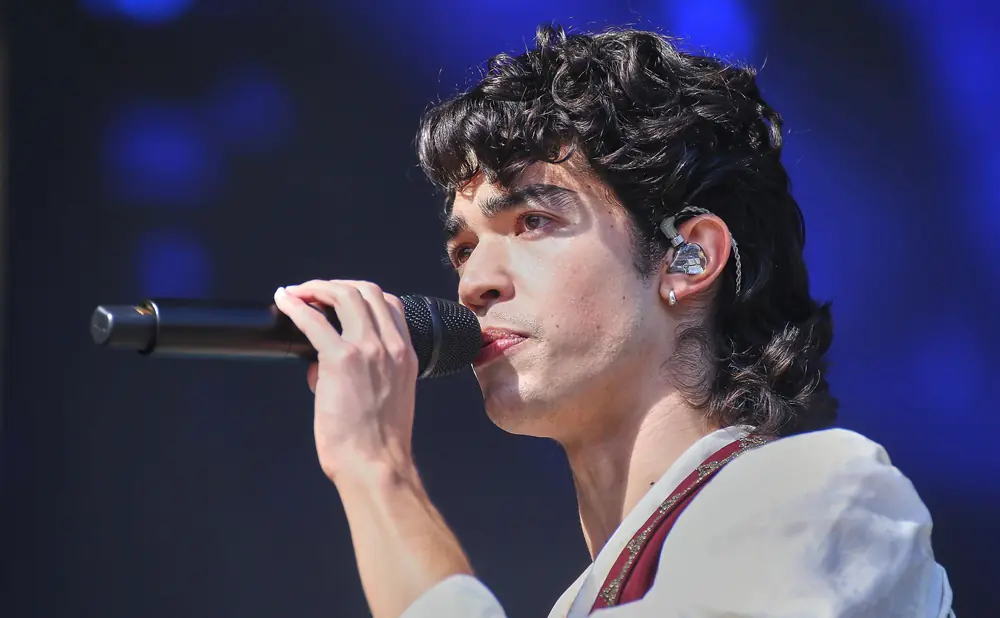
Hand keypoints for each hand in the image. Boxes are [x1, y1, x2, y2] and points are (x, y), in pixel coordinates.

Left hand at [273, 280, 418, 482]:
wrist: (376, 464)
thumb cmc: (378, 443)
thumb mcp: (389, 397)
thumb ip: (365, 375)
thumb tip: (321, 368)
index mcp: (406, 355)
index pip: (390, 303)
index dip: (362, 293)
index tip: (340, 298)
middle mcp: (391, 346)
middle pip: (366, 290)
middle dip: (336, 285)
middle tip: (314, 292)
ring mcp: (368, 349)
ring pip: (344, 295)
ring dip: (317, 288)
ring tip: (298, 293)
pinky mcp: (340, 359)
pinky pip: (314, 321)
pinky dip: (296, 306)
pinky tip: (285, 302)